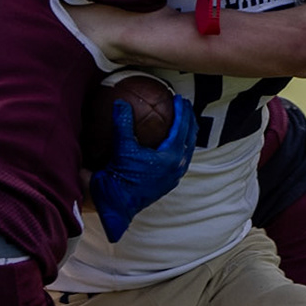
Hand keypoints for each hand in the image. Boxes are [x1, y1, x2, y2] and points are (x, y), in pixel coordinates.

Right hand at [89, 95, 197, 241]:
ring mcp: (173, 177)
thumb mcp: (121, 148)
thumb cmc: (119, 178)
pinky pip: (179, 161)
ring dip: (187, 135)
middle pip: (190, 138)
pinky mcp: (167, 184)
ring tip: (183, 123)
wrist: (115, 206)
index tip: (179, 98)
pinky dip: (179, 147)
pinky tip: (169, 144)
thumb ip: (123, 123)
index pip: (181, 128)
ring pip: (187, 151)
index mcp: (170, 157)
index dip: (181, 111)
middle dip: (189, 120)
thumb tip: (120, 102)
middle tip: (185, 106)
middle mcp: (176, 167)